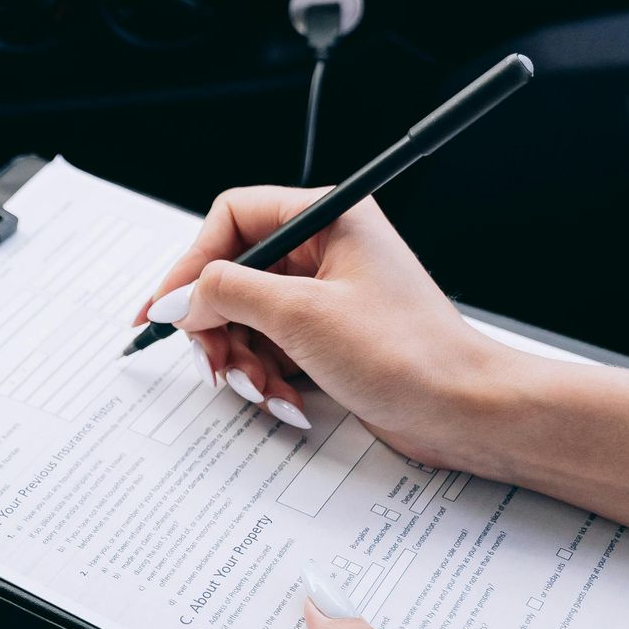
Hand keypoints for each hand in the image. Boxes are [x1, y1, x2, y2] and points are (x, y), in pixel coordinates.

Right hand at [133, 187, 525, 467]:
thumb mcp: (300, 316)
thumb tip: (176, 298)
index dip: (191, 264)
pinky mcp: (327, 336)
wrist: (463, 410)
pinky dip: (267, 377)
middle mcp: (325, 249)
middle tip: (216, 363)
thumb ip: (225, 295)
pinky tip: (287, 400)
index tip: (165, 309)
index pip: (231, 219)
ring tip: (262, 389)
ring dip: (242, 361)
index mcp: (327, 218)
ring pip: (246, 318)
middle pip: (231, 275)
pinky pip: (270, 348)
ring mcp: (325, 295)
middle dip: (217, 326)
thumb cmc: (406, 353)